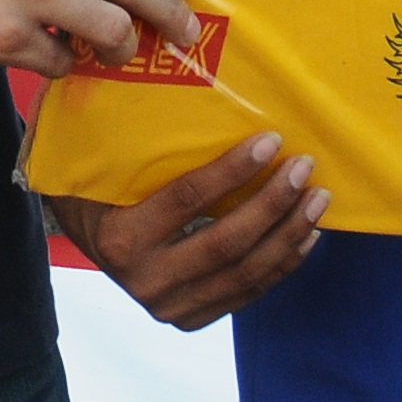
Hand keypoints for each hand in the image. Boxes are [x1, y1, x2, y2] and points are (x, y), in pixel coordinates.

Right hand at [47, 132, 329, 329]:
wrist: (83, 238)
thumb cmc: (97, 186)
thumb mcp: (102, 163)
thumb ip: (136, 139)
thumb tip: (191, 83)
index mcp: (121, 239)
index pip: (187, 200)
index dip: (234, 171)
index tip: (271, 140)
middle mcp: (145, 282)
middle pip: (225, 243)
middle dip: (273, 203)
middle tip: (305, 167)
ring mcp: (170, 307)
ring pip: (245, 273)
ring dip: (289, 234)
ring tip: (318, 198)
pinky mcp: (191, 318)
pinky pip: (248, 292)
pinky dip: (284, 263)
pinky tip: (308, 234)